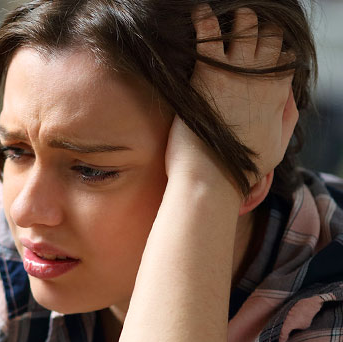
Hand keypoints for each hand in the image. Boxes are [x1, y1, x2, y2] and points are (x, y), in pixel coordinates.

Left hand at [166, 5, 297, 191]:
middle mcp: (261, 78)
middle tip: (245, 25)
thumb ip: (286, 117)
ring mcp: (235, 73)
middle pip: (267, 37)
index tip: (266, 45)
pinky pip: (208, 36)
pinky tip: (199, 12)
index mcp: (278, 94)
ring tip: (227, 16)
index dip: (276, 48)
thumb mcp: (278, 144)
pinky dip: (204, 20)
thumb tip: (289, 98)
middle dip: (258, 28)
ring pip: (243, 30)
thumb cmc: (241, 166)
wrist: (212, 177)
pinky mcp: (207, 74)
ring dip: (237, 21)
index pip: (285, 57)